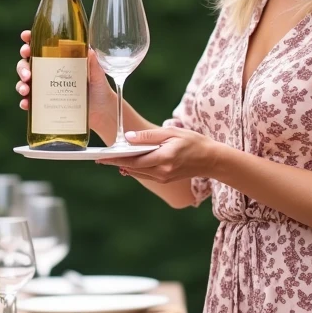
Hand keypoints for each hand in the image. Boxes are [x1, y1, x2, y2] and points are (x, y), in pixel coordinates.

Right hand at [16, 30, 117, 138]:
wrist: (102, 112)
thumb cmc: (99, 88)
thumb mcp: (97, 74)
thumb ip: (93, 63)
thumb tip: (89, 50)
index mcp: (60, 59)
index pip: (41, 45)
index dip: (30, 39)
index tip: (25, 37)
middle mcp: (50, 71)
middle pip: (28, 63)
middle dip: (22, 66)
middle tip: (27, 73)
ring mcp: (46, 87)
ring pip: (25, 81)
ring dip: (21, 84)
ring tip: (25, 90)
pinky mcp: (46, 103)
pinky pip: (30, 101)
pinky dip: (25, 102)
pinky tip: (26, 104)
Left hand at [96, 127, 220, 182]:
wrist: (210, 159)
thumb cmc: (193, 142)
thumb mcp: (172, 132)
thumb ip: (150, 135)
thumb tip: (129, 137)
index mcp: (164, 158)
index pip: (134, 160)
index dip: (116, 159)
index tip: (103, 157)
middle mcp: (162, 172)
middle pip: (133, 168)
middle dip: (116, 163)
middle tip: (101, 159)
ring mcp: (164, 178)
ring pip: (138, 173)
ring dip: (124, 166)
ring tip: (110, 160)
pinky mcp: (165, 180)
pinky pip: (145, 175)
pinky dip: (135, 169)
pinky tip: (127, 164)